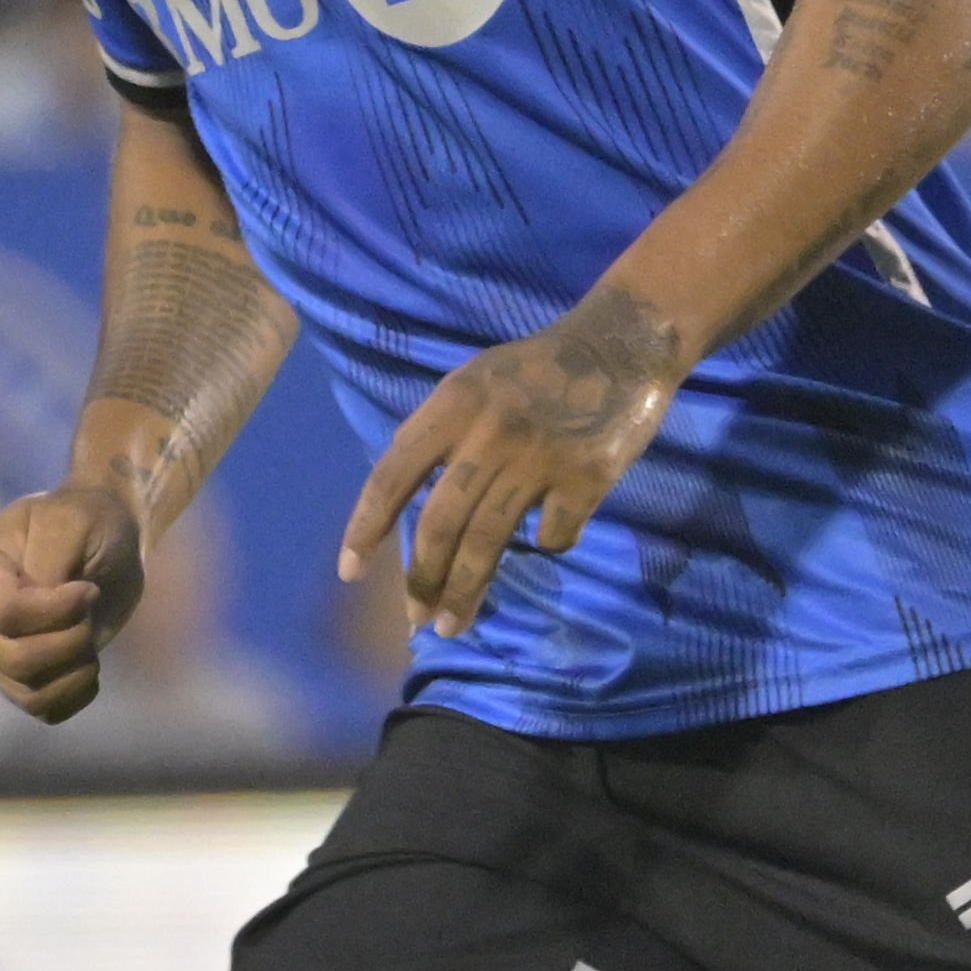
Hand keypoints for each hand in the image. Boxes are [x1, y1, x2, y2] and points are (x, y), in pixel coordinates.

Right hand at [0, 478, 145, 723]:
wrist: (106, 540)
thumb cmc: (87, 522)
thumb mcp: (72, 520)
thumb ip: (49, 557)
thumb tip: (40, 600)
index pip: (5, 613)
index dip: (56, 611)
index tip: (86, 589)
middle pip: (14, 658)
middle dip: (70, 641)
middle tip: (91, 610)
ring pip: (26, 689)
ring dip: (75, 668)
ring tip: (90, 635)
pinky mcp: (13, 676)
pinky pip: (39, 708)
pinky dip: (73, 694)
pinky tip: (88, 665)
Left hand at [345, 291, 682, 636]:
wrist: (621, 345)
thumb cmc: (537, 369)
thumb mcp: (474, 382)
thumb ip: (441, 435)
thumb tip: (409, 507)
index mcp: (454, 404)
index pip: (392, 474)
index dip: (366, 527)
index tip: (350, 571)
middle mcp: (490, 432)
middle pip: (440, 523)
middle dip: (422, 579)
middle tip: (415, 618)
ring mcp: (539, 457)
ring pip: (487, 542)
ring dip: (465, 592)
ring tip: (452, 625)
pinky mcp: (586, 477)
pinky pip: (552, 534)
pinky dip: (546, 542)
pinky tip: (549, 532)